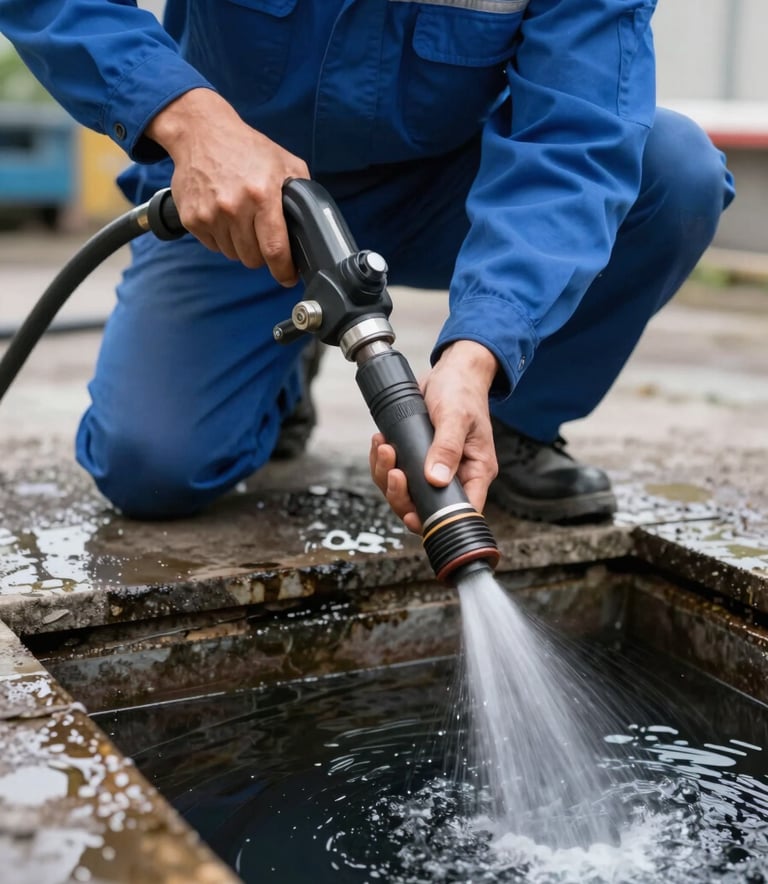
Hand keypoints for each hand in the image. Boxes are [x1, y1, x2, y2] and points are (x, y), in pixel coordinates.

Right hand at [146, 88, 309, 284]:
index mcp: (262, 195)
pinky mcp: (191, 219)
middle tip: (261, 234)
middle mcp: (234, 207)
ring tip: (241, 218)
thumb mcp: (284, 162)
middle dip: (261, 253)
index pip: (275, 249)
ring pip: (233, 254)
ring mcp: (210, 214)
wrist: (201, 132)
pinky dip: (221, 237)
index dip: (283, 270)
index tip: (288, 277)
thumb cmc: (245, 147)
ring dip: (240, 245)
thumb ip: (302, 192)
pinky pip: (214, 246)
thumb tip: (312, 223)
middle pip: (253, 258)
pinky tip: (223, 215)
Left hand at [369, 341, 498, 532]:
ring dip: (388, 475)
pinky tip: (381, 444)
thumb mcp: (456, 417)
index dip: (437, 521)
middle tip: (394, 472)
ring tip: (384, 449)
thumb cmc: (462, 392)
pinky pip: (395, 473)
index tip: (413, 517)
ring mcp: (434, 469)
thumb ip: (447, 448)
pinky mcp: (417, 458)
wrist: (451, 372)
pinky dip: (383, 462)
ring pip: (405, 491)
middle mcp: (455, 475)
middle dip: (402, 494)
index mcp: (475, 472)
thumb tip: (436, 479)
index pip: (461, 510)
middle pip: (425, 506)